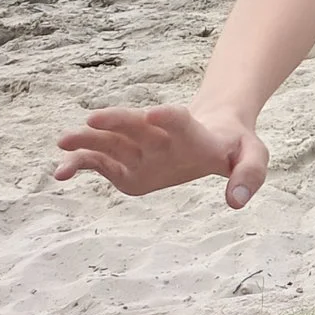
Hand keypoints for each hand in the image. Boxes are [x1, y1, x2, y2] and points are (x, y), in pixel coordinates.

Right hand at [53, 105, 270, 208]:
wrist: (213, 130)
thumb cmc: (234, 146)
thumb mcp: (254, 157)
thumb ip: (250, 175)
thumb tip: (236, 202)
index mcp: (194, 134)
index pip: (182, 122)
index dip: (170, 118)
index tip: (155, 112)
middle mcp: (161, 137)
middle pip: (138, 126)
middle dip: (118, 121)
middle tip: (94, 117)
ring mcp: (140, 149)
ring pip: (111, 141)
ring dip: (88, 140)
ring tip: (63, 142)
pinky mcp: (126, 163)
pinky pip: (100, 162)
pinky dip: (81, 165)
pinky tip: (60, 174)